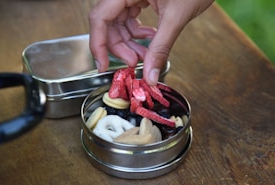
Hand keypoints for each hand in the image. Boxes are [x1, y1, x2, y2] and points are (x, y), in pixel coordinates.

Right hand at [89, 0, 213, 84]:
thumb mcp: (176, 18)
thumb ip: (160, 48)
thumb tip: (150, 76)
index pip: (100, 17)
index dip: (98, 44)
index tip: (104, 65)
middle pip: (109, 23)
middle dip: (120, 47)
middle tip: (135, 63)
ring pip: (119, 23)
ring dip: (130, 43)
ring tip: (146, 54)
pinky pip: (130, 18)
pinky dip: (138, 33)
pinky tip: (151, 38)